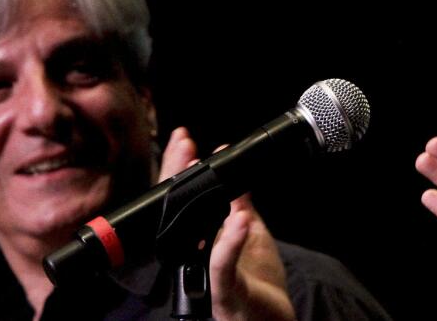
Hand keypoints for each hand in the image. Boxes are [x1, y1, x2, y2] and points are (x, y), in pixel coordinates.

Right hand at [158, 128, 296, 320]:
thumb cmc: (260, 286)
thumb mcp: (252, 238)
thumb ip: (241, 210)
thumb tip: (236, 179)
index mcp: (199, 244)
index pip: (182, 203)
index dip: (180, 172)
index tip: (184, 141)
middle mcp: (195, 260)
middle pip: (176, 214)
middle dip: (177, 177)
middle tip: (183, 145)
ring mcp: (207, 278)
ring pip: (193, 238)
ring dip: (198, 202)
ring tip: (206, 168)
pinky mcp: (225, 295)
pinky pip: (222, 268)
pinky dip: (230, 242)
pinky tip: (240, 220)